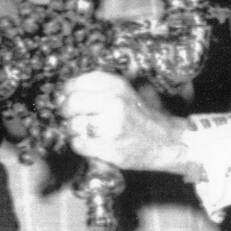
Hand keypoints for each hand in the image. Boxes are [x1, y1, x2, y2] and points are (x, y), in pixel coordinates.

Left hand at [60, 71, 189, 172]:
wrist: (166, 142)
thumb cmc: (141, 117)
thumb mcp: (125, 92)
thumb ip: (98, 88)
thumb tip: (64, 92)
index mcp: (116, 85)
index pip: (77, 83)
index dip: (67, 92)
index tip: (66, 98)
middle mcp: (113, 102)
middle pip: (71, 103)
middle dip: (66, 112)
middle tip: (70, 117)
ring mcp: (110, 126)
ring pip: (73, 125)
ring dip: (74, 130)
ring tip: (88, 132)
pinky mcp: (108, 147)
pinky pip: (78, 144)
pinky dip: (80, 145)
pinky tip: (92, 143)